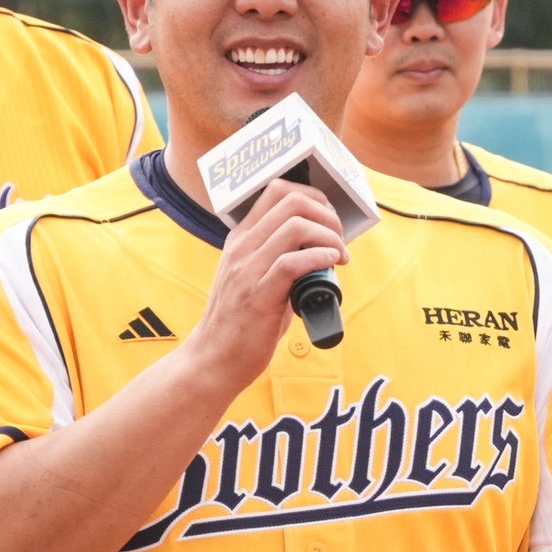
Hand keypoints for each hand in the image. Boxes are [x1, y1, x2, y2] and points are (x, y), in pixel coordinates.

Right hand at [177, 179, 348, 397]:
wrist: (212, 361)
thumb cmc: (239, 325)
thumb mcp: (254, 280)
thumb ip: (280, 262)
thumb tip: (320, 254)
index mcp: (241, 240)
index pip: (277, 191)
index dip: (313, 198)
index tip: (329, 222)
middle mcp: (242, 248)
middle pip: (291, 201)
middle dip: (327, 214)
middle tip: (339, 239)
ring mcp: (247, 270)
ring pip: (295, 226)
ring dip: (329, 237)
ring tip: (339, 257)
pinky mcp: (258, 296)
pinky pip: (293, 263)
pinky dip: (320, 258)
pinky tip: (330, 267)